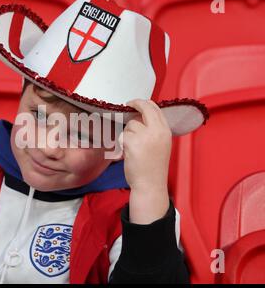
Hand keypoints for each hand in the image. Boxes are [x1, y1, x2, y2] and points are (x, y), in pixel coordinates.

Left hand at [119, 99, 171, 223]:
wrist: (150, 184)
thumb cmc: (153, 168)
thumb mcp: (160, 145)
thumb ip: (153, 130)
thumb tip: (139, 117)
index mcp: (165, 131)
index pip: (156, 108)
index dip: (144, 103)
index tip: (136, 103)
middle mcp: (157, 131)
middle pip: (145, 108)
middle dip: (134, 104)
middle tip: (127, 104)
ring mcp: (145, 136)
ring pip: (131, 124)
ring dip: (128, 134)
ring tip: (133, 148)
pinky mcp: (132, 142)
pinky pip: (123, 135)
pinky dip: (123, 143)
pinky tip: (128, 153)